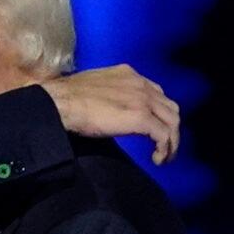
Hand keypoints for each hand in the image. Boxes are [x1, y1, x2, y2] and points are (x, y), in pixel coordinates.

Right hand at [40, 64, 179, 164]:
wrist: (61, 103)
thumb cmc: (67, 98)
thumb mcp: (93, 89)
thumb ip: (109, 95)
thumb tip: (108, 110)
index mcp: (128, 74)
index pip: (155, 92)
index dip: (157, 112)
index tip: (152, 128)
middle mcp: (141, 84)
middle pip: (169, 107)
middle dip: (170, 127)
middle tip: (163, 145)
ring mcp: (143, 100)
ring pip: (172, 121)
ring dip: (172, 141)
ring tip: (164, 156)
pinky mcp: (141, 118)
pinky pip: (164, 135)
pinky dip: (165, 149)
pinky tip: (157, 159)